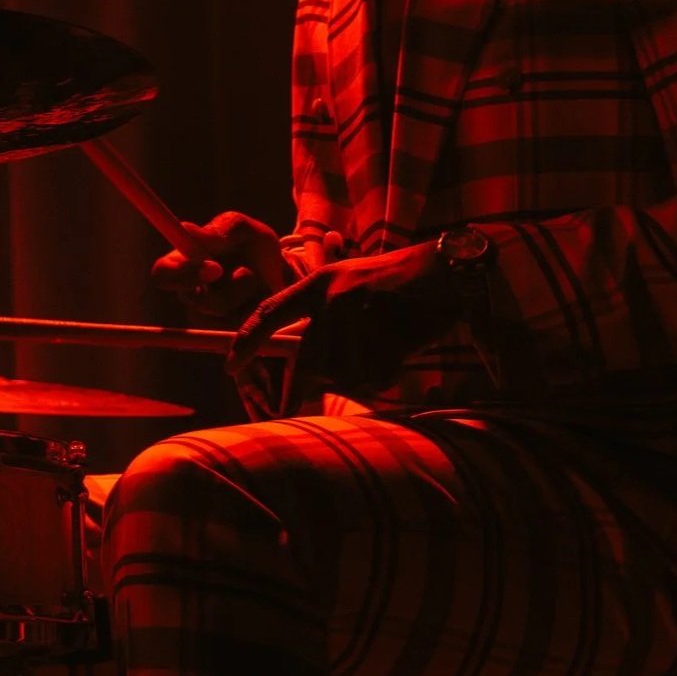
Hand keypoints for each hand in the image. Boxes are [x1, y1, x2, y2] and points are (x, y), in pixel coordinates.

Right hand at [149, 210, 290, 321]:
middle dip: (220, 286)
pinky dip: (256, 304)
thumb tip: (189, 231)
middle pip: (191, 299)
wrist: (280, 271)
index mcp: (183, 263)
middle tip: (245, 272)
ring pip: (220, 309)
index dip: (180, 274)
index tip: (213, 267)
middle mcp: (190, 292)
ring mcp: (207, 316)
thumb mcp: (240, 229)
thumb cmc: (252, 244)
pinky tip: (261, 295)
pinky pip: (240, 322)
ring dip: (245, 289)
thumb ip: (216, 230)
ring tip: (254, 275)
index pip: (162, 273)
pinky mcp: (228, 332)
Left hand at [228, 240, 455, 398]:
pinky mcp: (381, 333)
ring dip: (363, 374)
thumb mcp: (351, 288)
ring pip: (344, 374)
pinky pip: (374, 378)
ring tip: (385, 344)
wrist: (446, 272)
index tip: (230, 366)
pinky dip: (387, 375)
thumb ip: (325, 321)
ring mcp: (356, 315)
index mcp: (319, 284)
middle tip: (298, 403)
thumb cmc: (399, 286)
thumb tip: (303, 371)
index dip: (247, 340)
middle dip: (301, 390)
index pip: (270, 313)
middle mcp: (330, 298)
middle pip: (308, 363)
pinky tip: (401, 348)